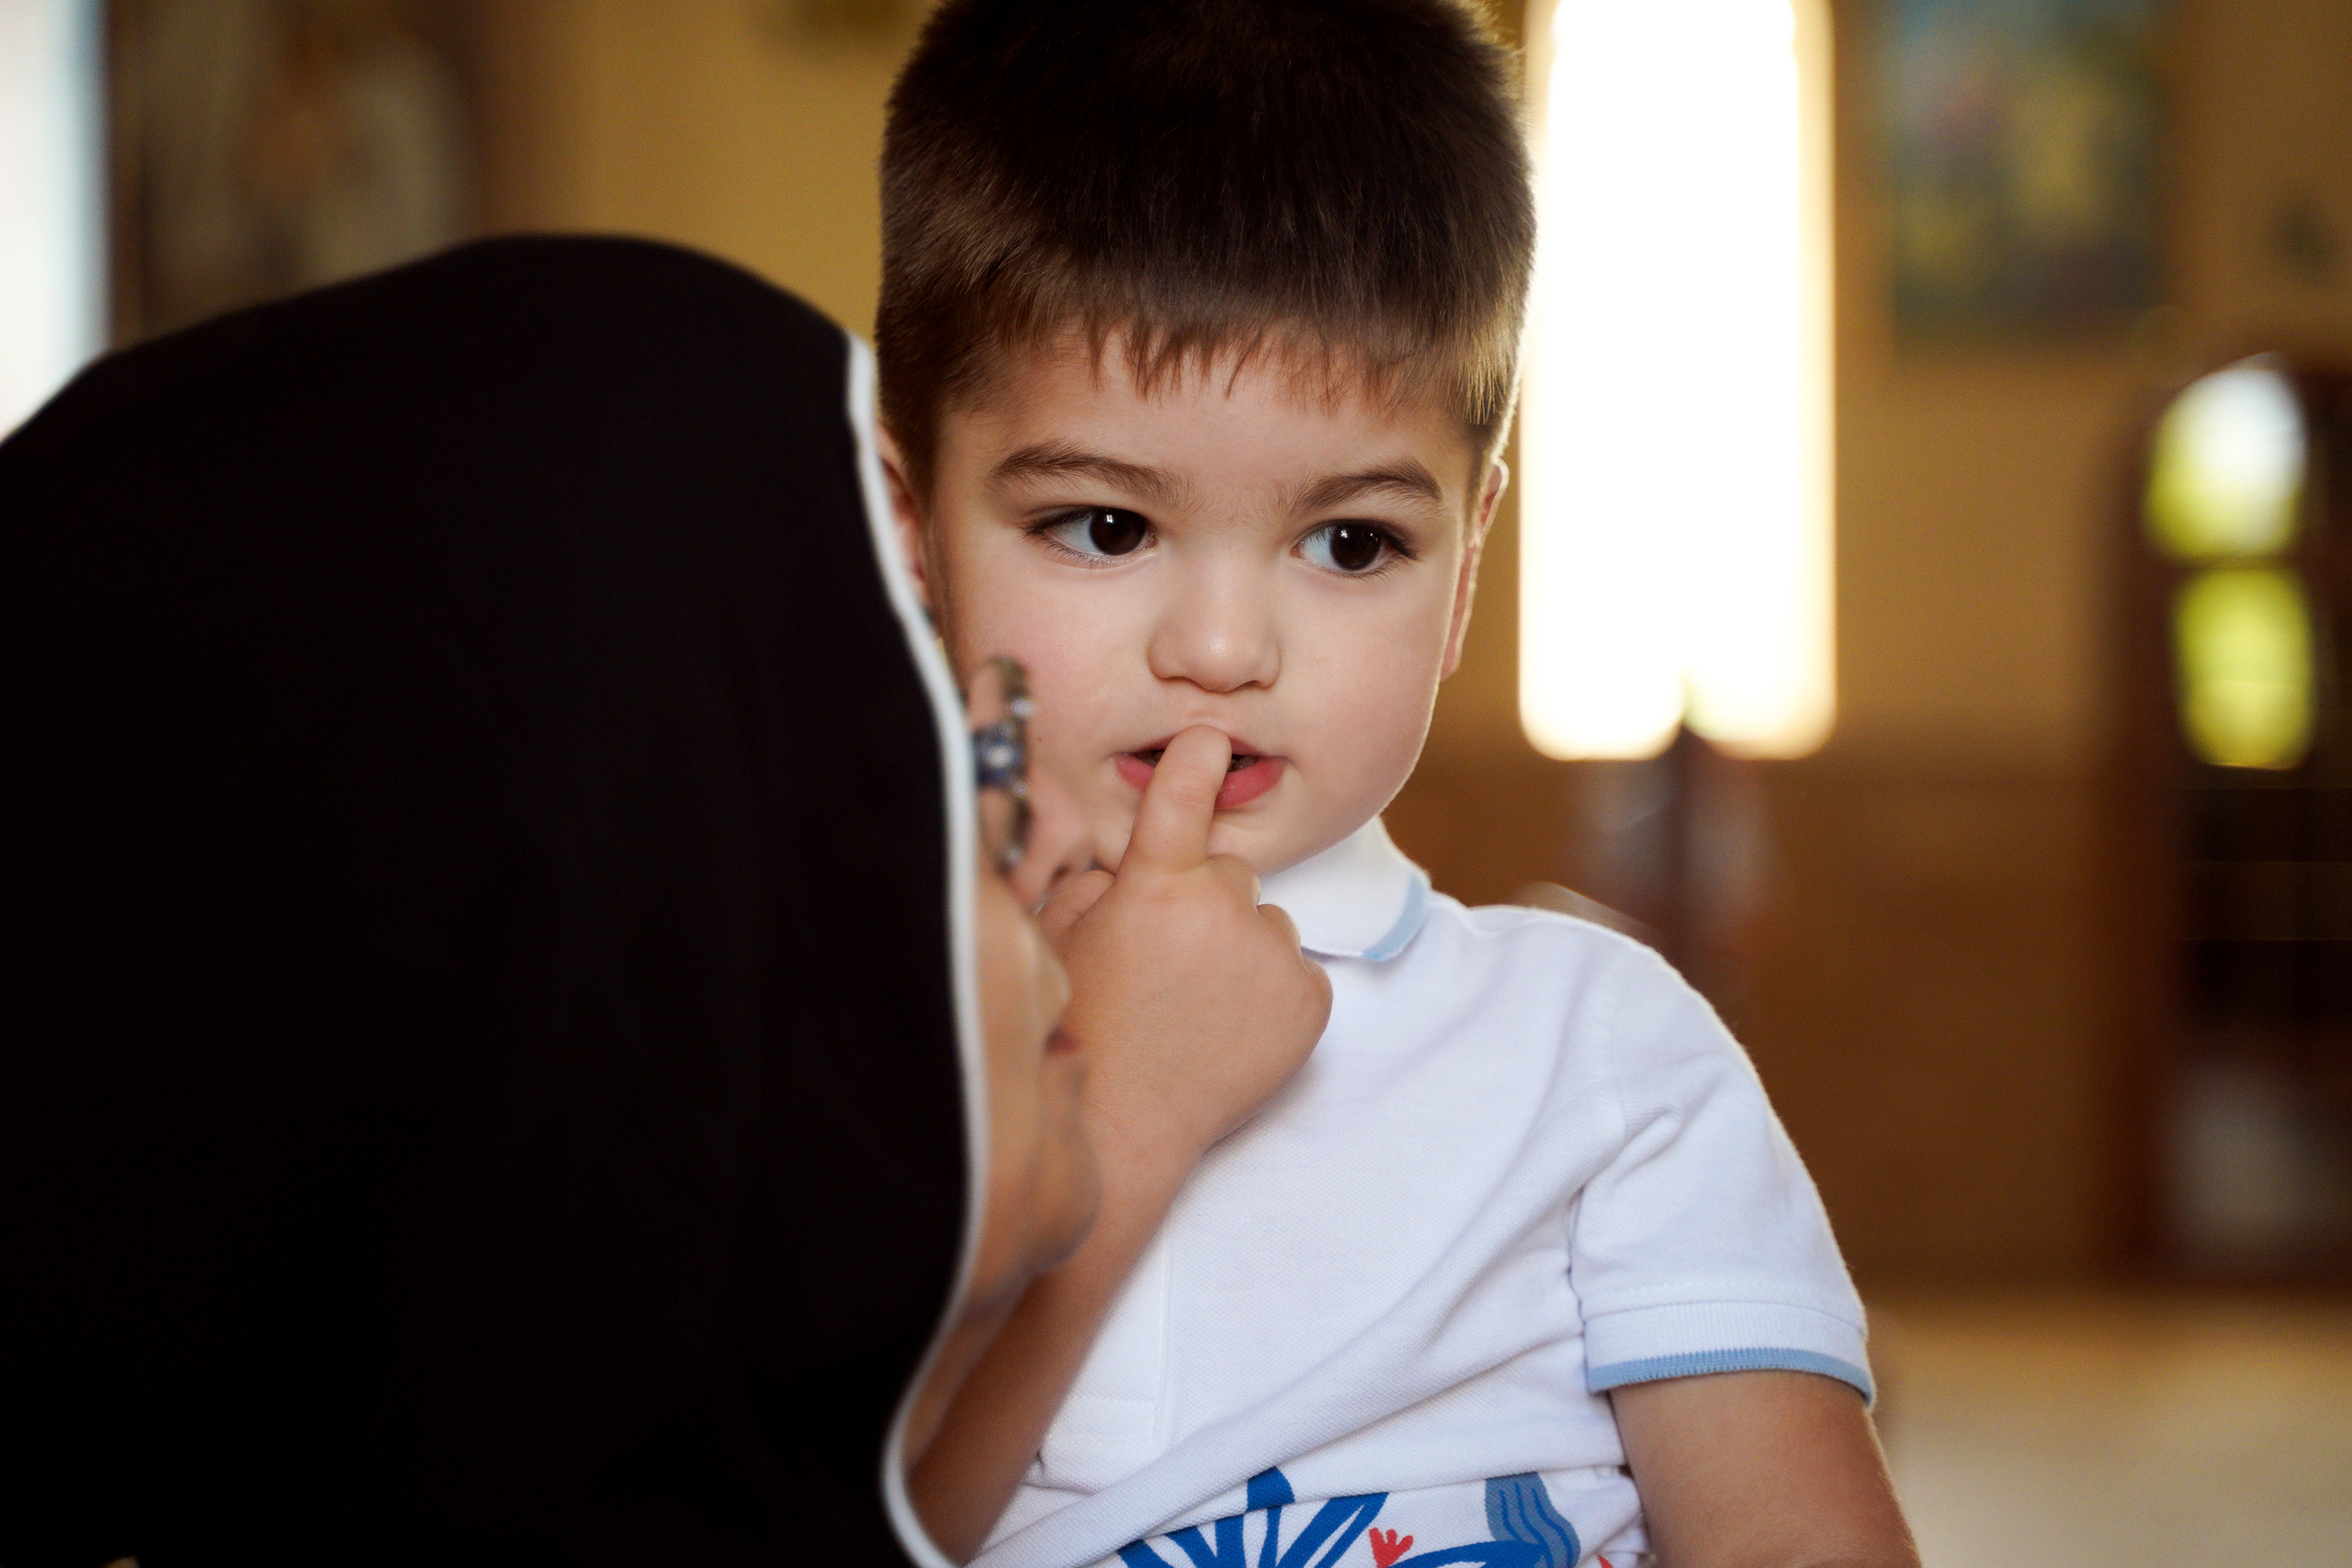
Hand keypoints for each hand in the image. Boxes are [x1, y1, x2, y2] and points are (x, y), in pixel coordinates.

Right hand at [1038, 725, 1331, 1165]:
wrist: (1123, 1128)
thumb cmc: (1080, 1030)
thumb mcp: (1061, 939)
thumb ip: (1098, 883)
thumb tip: (1127, 864)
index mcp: (1156, 884)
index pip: (1183, 795)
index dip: (1197, 760)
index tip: (1211, 738)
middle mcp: (1224, 908)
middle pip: (1230, 872)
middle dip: (1204, 901)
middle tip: (1167, 962)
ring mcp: (1274, 956)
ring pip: (1265, 925)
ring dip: (1239, 949)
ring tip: (1196, 1006)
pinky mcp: (1312, 1003)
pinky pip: (1296, 973)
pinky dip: (1271, 993)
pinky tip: (1228, 1029)